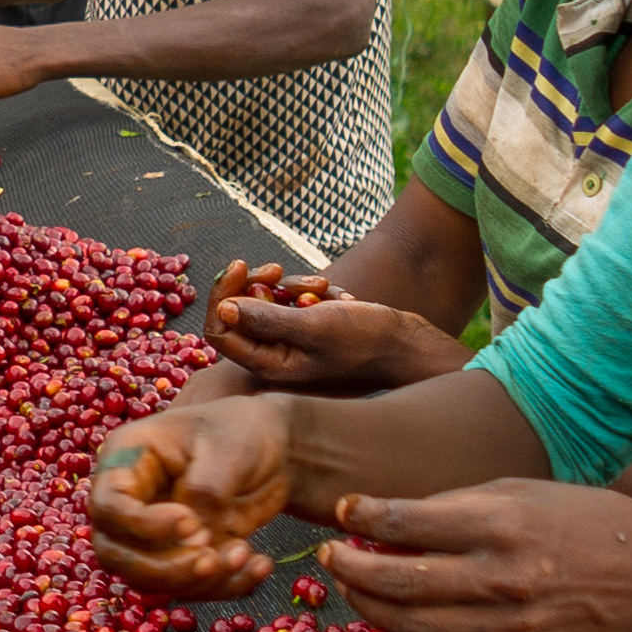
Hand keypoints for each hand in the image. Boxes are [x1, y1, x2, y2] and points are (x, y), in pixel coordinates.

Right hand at [83, 395, 295, 601]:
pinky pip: (188, 586)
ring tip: (245, 554)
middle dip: (165, 568)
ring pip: (150, 579)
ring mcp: (153, 533)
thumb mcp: (227, 447)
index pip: (109, 507)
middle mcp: (130, 501)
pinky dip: (225, 586)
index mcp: (126, 461)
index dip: (142, 526)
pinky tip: (259, 565)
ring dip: (199, 581)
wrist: (271, 446)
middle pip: (116, 553)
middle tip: (211, 559)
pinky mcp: (182, 555)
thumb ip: (205, 489)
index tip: (191, 522)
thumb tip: (193, 536)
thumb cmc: (241, 430)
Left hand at [205, 260, 465, 390]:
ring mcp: (294, 342)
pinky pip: (295, 300)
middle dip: (258, 285)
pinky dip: (312, 291)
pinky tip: (341, 295)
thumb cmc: (367, 341)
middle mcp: (276, 357)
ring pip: (270, 301)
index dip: (224, 295)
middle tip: (275, 269)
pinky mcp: (310, 328)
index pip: (222, 330)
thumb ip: (268, 320)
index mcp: (270, 365)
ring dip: (292, 285)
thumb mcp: (316, 326)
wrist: (409, 345)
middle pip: (241, 312)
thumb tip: (224, 309)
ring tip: (325, 287)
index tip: (240, 266)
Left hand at [314, 482, 631, 631]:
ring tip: (351, 587)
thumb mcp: (517, 490)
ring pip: (413, 626)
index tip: (343, 512)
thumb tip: (382, 521)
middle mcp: (501, 578)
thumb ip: (450, 507)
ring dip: (370, 607)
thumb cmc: (580, 518)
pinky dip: (413, 631)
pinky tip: (398, 612)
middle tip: (328, 556)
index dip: (360, 519)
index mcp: (499, 525)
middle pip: (397, 582)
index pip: (402, 524)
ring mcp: (511, 626)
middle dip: (348, 569)